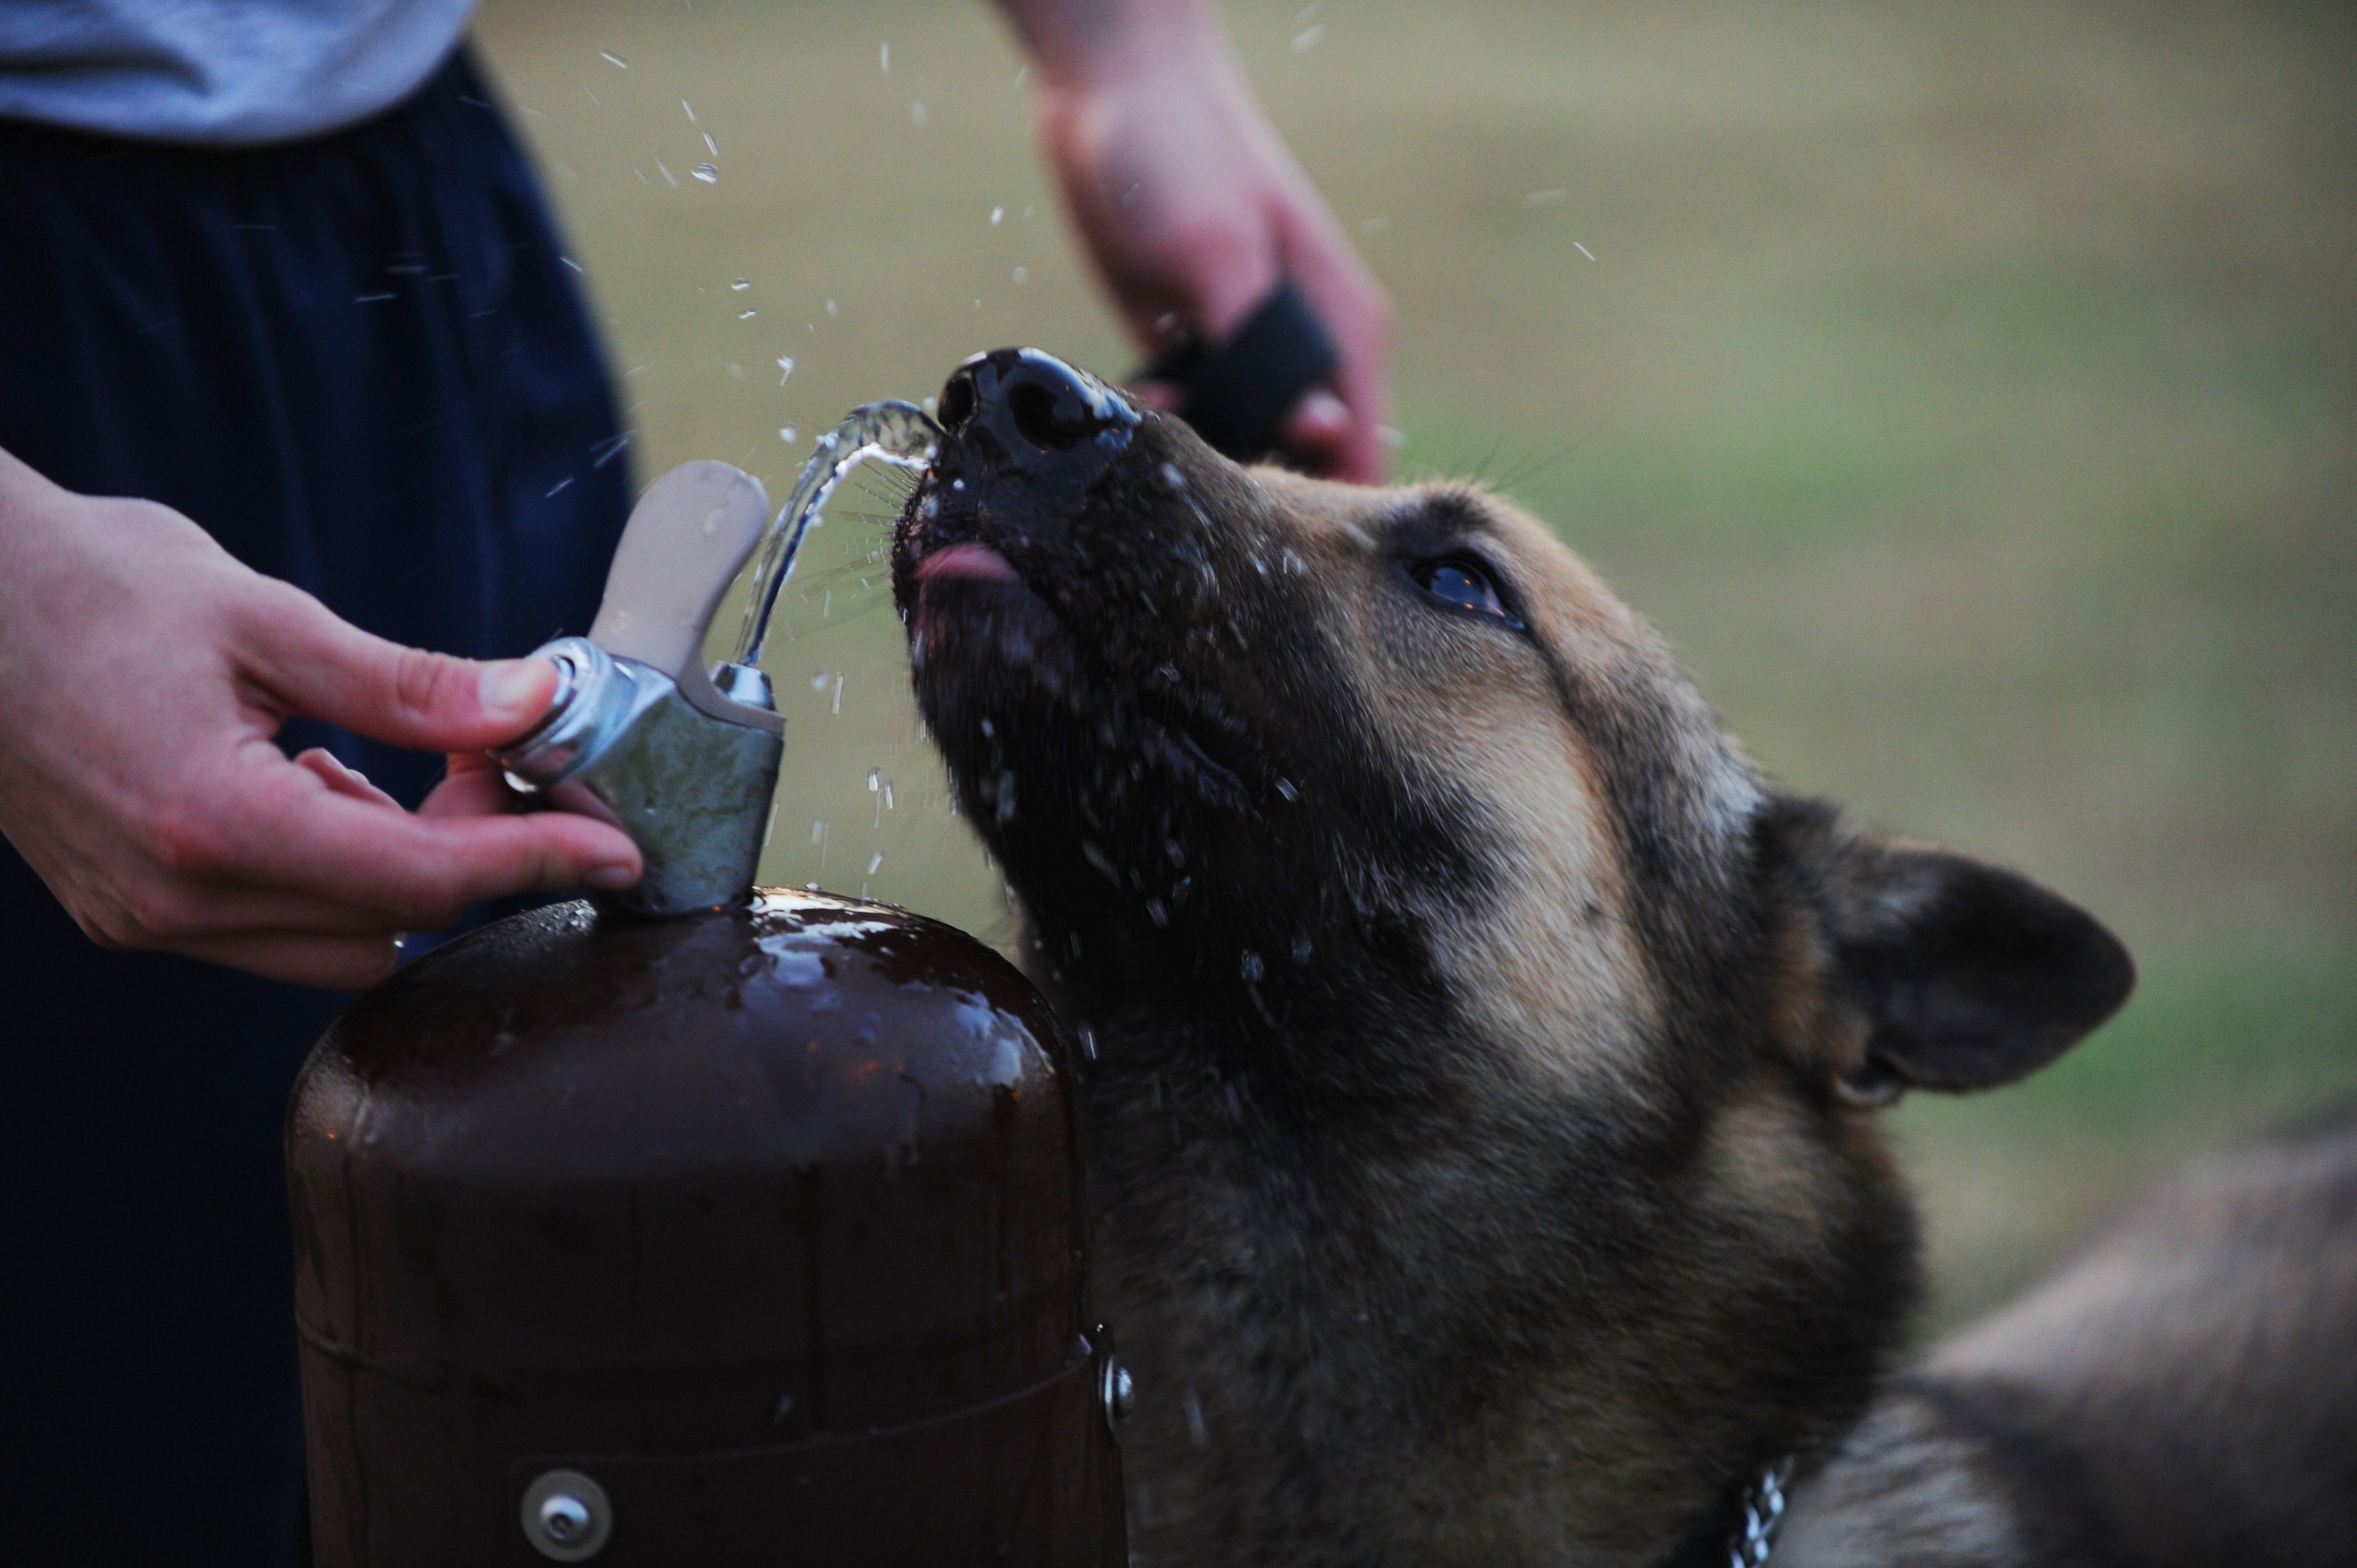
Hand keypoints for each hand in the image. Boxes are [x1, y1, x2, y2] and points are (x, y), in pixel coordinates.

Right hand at [0, 449, 641, 989]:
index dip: (536, 860)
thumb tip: (533, 702)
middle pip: (391, 925)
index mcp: (211, 823)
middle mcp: (173, 897)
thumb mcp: (265, 617)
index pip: (424, 878)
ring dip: (398, 870)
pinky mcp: (130, 910)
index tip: (617, 846)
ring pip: (338, 944)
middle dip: (470, 858)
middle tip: (492, 762)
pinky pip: (274, 928)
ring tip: (386, 761)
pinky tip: (317, 781)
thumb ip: (407, 681)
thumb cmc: (89, 586)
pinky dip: (331, 870)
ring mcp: (144, 916)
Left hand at [1011, 0, 1393, 480]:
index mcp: (1347, 332)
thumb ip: (1264, 348)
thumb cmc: (1179, 156)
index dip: (1329, 508)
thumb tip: (1321, 432)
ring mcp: (1252, 352)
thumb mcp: (1217, 252)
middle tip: (1191, 486)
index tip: (1266, 538)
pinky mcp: (1196, 347)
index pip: (1365, 454)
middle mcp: (1309, 351)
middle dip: (1253, 487)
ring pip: (1245, 445)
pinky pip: (1194, 418)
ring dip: (1202, 457)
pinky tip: (1135, 405)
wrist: (1112, 90)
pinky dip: (1168, 426)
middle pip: (1304, 464)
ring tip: (1154, 435)